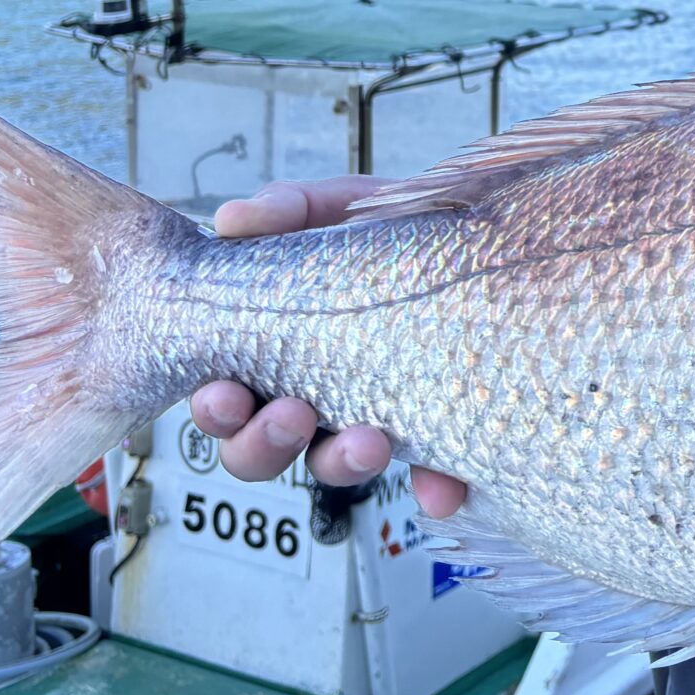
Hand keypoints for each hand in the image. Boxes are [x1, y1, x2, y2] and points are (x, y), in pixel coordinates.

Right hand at [187, 178, 470, 519]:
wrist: (478, 235)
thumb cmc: (387, 231)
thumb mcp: (338, 206)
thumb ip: (289, 207)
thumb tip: (234, 218)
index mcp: (273, 349)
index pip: (224, 396)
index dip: (216, 407)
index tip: (224, 394)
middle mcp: (310, 395)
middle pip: (258, 450)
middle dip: (263, 444)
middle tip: (293, 415)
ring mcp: (368, 418)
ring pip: (332, 467)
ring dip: (341, 463)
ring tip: (367, 440)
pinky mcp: (432, 435)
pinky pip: (428, 480)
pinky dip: (435, 487)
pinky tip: (444, 484)